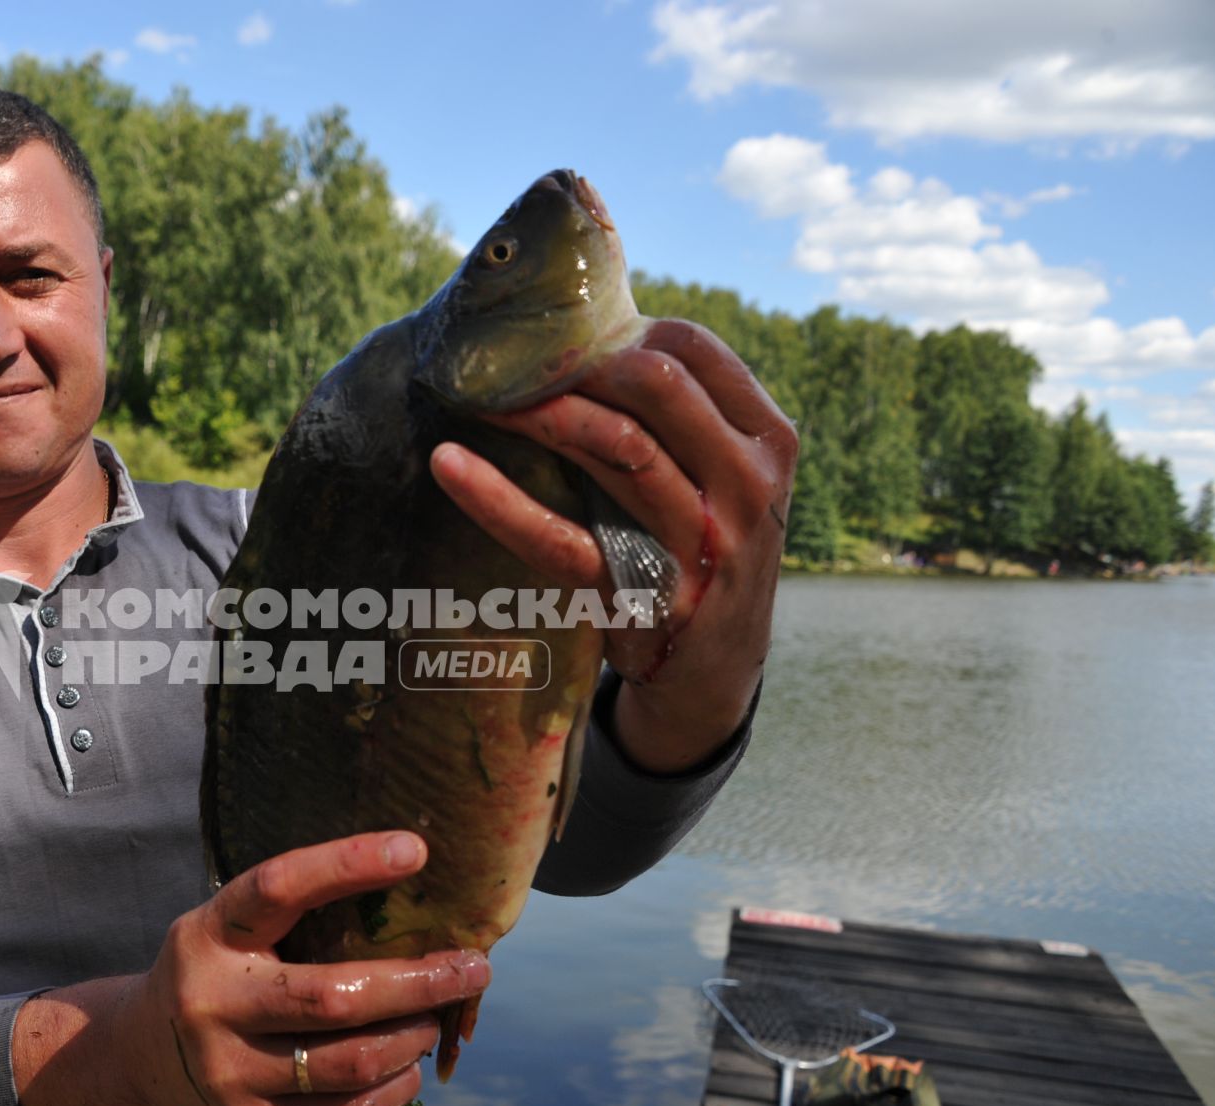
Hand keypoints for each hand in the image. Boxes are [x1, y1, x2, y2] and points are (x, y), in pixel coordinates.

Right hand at [14, 831, 487, 1105]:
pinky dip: (393, 1084)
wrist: (139, 1060)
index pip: (278, 887)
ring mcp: (227, 1070)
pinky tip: (407, 1062)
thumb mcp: (229, 932)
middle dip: (420, 982)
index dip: (346, 864)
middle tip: (472, 966)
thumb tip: (410, 897)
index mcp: (211, 934)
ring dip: (413, 1036)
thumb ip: (293, 919)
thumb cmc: (213, 976)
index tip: (415, 850)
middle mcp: (212, 1001)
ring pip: (351, 1061)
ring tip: (435, 1017)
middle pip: (334, 996)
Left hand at [429, 319, 796, 773]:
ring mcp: (697, 545)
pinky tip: (447, 464)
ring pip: (617, 447)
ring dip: (540, 411)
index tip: (566, 335)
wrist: (714, 669)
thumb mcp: (725, 476)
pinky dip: (494, 498)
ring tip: (481, 395)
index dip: (621, 329)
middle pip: (658, 384)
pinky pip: (556, 537)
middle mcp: (746, 489)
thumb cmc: (700, 543)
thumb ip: (685, 412)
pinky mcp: (638, 596)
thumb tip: (590, 326)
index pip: (694, 348)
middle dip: (578, 362)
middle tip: (518, 363)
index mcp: (768, 442)